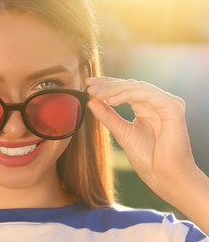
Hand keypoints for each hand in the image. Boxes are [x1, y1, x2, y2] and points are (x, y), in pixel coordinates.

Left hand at [86, 77, 194, 198]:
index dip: (107, 85)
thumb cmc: (148, 158)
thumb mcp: (121, 132)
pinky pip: (148, 94)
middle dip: (108, 84)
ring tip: (98, 95)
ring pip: (138, 87)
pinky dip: (128, 95)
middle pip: (130, 85)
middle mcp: (157, 103)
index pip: (125, 90)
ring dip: (115, 89)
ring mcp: (166, 103)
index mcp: (146, 107)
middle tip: (90, 87)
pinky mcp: (173, 107)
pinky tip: (112, 101)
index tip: (87, 86)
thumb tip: (91, 101)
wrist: (164, 177)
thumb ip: (107, 116)